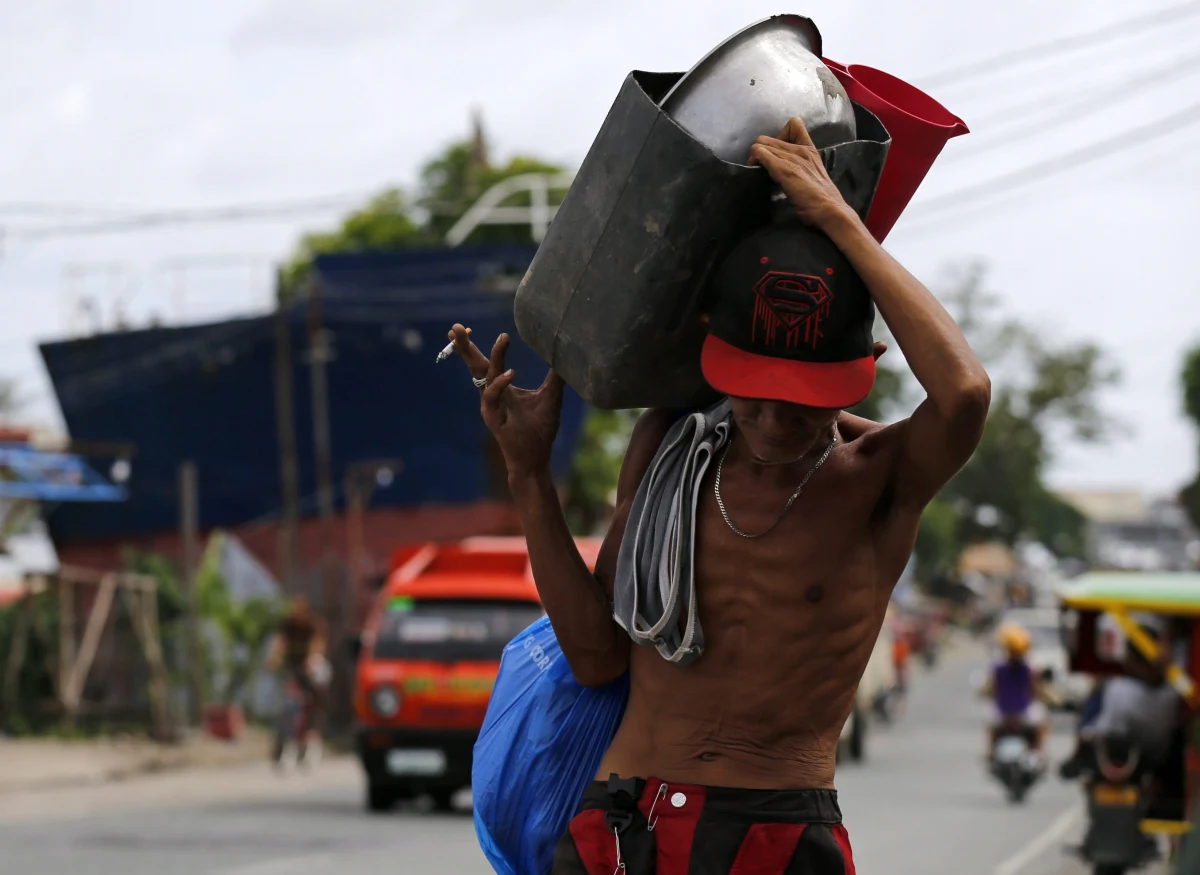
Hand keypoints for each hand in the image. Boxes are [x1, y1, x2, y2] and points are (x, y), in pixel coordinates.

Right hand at [448, 323, 564, 479]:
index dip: (477, 345)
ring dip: (486, 357)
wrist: (536, 459)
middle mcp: (492, 394)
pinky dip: (500, 384)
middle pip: (475, 365)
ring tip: (501, 338)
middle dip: (465, 346)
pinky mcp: (493, 419)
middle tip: (455, 327)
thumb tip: (565, 354)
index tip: (467, 326)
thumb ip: (555, 376)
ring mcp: (490, 406)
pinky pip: (492, 398)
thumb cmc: (541, 430)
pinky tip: (511, 373)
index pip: (487, 361)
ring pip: (483, 378)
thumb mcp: (551, 396)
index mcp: (502, 387)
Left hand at [748, 117, 855, 231]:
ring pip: (762, 144)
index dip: (780, 135)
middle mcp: (800, 150)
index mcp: (810, 149)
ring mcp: (792, 159)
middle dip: (761, 150)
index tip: (777, 151)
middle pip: (769, 138)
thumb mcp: (813, 173)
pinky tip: (757, 171)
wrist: (829, 209)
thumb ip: (801, 165)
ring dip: (755, 157)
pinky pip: (762, 154)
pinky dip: (756, 160)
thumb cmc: (821, 198)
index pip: (794, 124)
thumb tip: (785, 166)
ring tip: (756, 170)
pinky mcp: (784, 170)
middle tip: (759, 165)